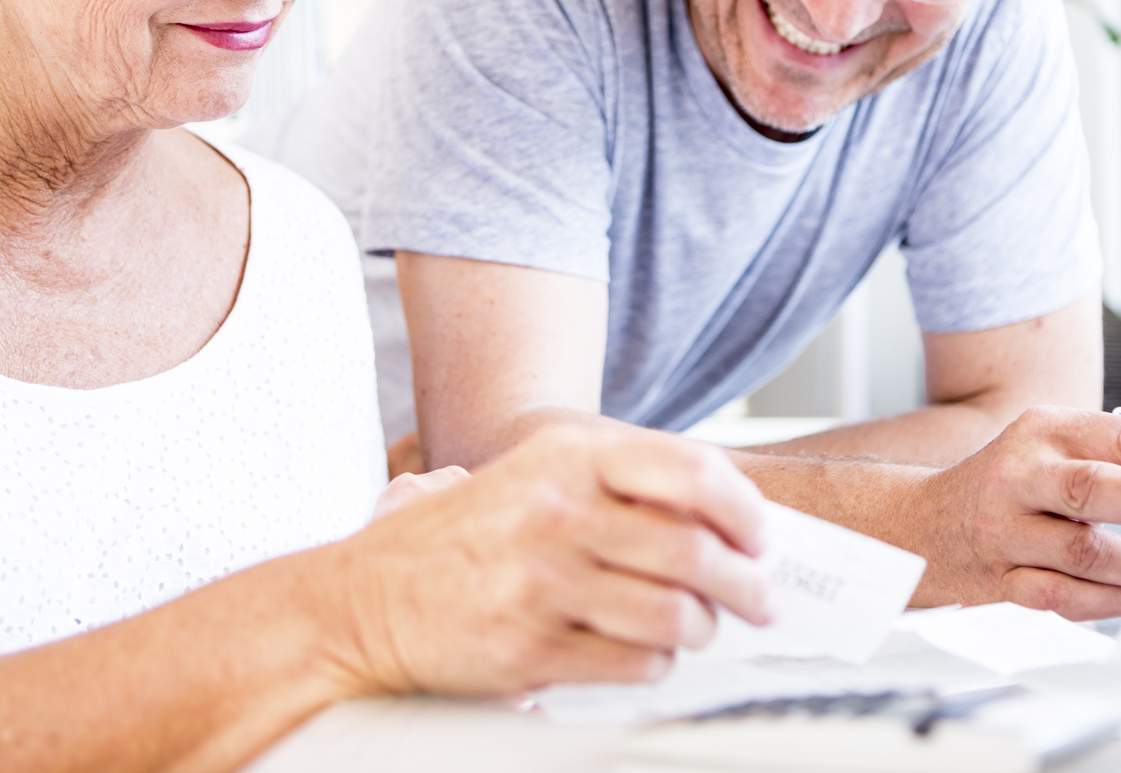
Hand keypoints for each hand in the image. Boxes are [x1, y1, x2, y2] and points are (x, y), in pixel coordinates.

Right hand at [316, 424, 773, 696]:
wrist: (363, 600)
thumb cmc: (464, 537)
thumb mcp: (534, 475)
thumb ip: (617, 481)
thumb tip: (719, 512)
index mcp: (566, 457)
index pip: (690, 471)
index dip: (741, 509)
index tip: (758, 535)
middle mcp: (557, 512)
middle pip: (694, 550)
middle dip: (744, 583)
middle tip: (757, 597)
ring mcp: (542, 582)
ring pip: (673, 613)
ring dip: (702, 628)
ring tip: (700, 628)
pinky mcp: (530, 647)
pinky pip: (632, 662)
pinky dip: (656, 663)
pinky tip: (648, 654)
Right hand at [909, 406, 1120, 618]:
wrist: (920, 524)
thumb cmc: (1011, 484)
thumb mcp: (1055, 448)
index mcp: (1045, 430)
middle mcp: (1021, 476)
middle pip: (1093, 487)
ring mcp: (1006, 531)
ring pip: (1082, 552)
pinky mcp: (999, 580)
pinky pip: (1060, 597)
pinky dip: (1108, 602)